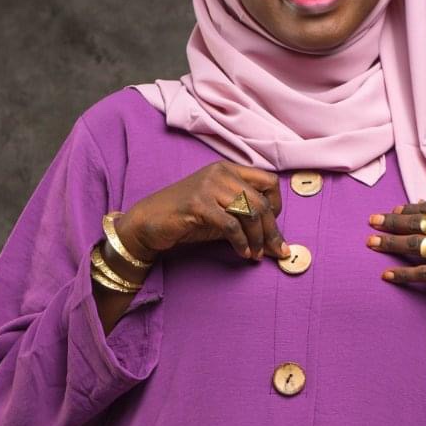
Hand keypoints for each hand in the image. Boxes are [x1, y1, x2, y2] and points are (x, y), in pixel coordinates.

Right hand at [118, 162, 289, 264]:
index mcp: (229, 170)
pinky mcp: (198, 203)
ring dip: (258, 238)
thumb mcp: (221, 215)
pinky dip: (240, 242)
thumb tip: (274, 241)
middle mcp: (221, 173)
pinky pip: (230, 225)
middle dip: (271, 230)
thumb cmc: (186, 219)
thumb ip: (245, 220)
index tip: (273, 228)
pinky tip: (241, 253)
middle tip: (275, 251)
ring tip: (256, 255)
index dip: (277, 206)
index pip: (269, 182)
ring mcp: (208, 186)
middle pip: (262, 200)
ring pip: (250, 211)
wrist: (149, 222)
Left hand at [366, 198, 425, 326]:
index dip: (409, 209)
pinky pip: (422, 273)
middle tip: (372, 221)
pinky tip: (387, 274)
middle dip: (391, 222)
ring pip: (416, 245)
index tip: (393, 210)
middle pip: (418, 223)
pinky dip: (402, 273)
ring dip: (390, 244)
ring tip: (371, 243)